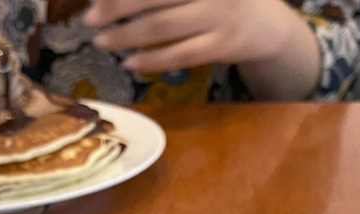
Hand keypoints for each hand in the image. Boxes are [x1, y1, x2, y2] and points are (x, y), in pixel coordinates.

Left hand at [83, 0, 304, 73]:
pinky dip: (152, 59)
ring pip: (164, 26)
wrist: (269, 25)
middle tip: (89, 17)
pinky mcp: (223, 45)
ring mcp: (220, 15)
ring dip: (127, 35)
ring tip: (102, 41)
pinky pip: (181, 55)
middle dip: (118, 5)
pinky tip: (130, 62)